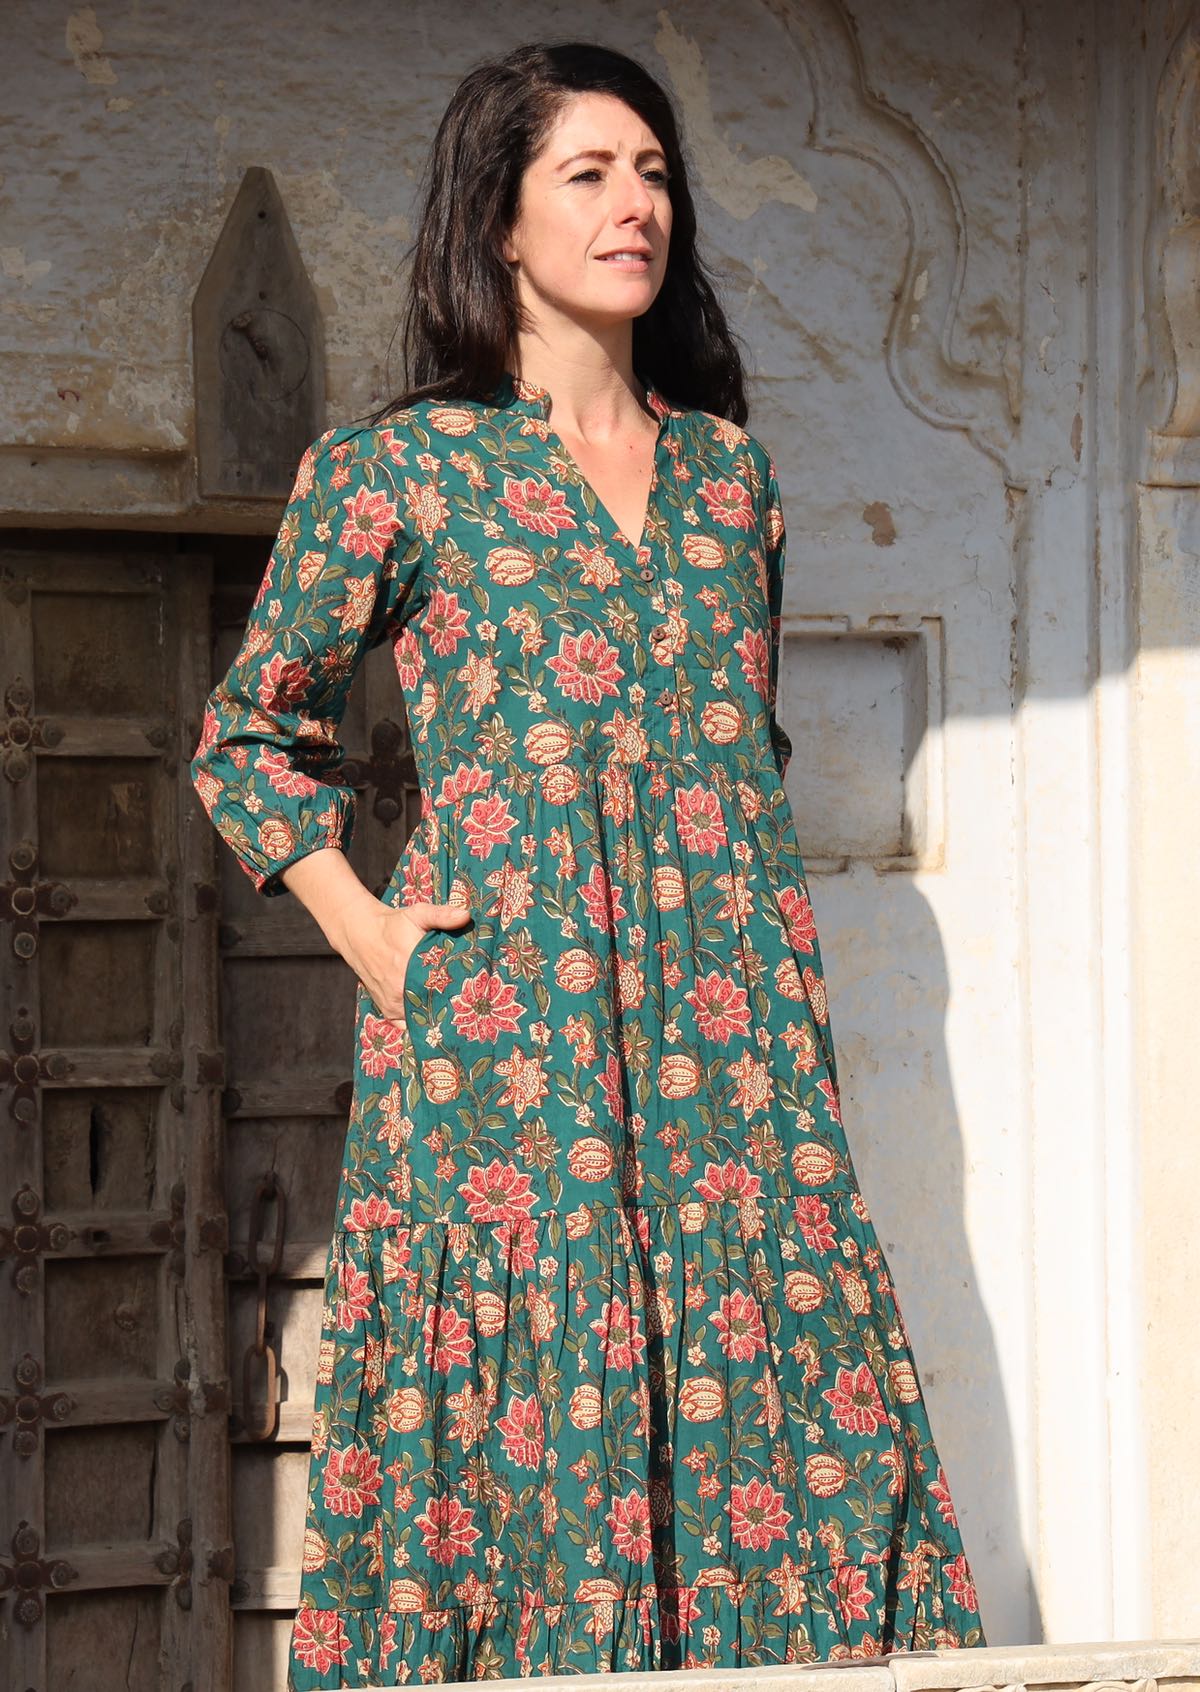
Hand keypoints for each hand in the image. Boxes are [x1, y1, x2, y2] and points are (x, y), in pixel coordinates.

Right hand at [337, 898, 473, 1023]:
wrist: (360, 934)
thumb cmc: (393, 924)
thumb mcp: (417, 914)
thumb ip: (442, 915)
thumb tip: (466, 915)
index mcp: (411, 965)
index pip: (444, 987)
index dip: (461, 993)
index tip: (475, 994)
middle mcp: (400, 989)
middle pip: (435, 1007)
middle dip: (453, 1008)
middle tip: (472, 1007)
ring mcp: (394, 1003)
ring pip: (422, 1020)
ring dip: (438, 1018)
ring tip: (458, 1018)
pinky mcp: (388, 1011)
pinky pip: (407, 1027)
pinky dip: (420, 1026)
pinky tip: (435, 1023)